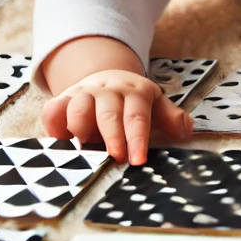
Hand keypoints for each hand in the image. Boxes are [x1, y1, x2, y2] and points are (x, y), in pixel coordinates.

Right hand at [41, 69, 192, 164]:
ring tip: (86, 150)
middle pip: (109, 113)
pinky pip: (53, 110)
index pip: (137, 115)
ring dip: (81, 129)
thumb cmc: (133, 102)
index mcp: (135, 92)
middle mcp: (108, 90)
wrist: (106, 79)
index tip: (138, 160)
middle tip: (116, 159)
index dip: (137, 138)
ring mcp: (84, 93)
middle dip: (112, 137)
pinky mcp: (63, 100)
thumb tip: (186, 130)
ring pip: (78, 108)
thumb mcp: (155, 105)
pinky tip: (62, 141)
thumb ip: (171, 118)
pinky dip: (54, 125)